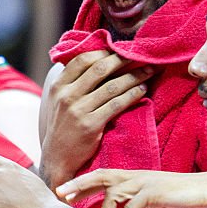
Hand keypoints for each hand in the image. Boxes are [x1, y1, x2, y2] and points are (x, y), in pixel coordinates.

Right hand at [41, 51, 152, 186]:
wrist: (57, 158)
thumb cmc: (64, 127)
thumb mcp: (60, 101)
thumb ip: (74, 82)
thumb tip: (99, 60)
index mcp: (58, 85)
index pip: (83, 59)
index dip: (105, 51)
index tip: (122, 48)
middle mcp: (67, 95)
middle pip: (100, 68)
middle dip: (123, 59)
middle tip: (141, 55)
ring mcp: (78, 110)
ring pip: (112, 86)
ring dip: (134, 76)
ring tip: (149, 70)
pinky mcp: (91, 125)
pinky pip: (116, 104)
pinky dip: (132, 94)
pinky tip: (143, 90)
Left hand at [56, 169, 206, 207]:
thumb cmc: (189, 204)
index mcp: (136, 182)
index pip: (104, 179)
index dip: (84, 185)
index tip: (66, 196)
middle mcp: (137, 178)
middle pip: (101, 176)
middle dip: (80, 185)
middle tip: (62, 195)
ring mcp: (146, 183)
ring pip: (113, 193)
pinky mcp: (156, 191)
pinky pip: (132, 206)